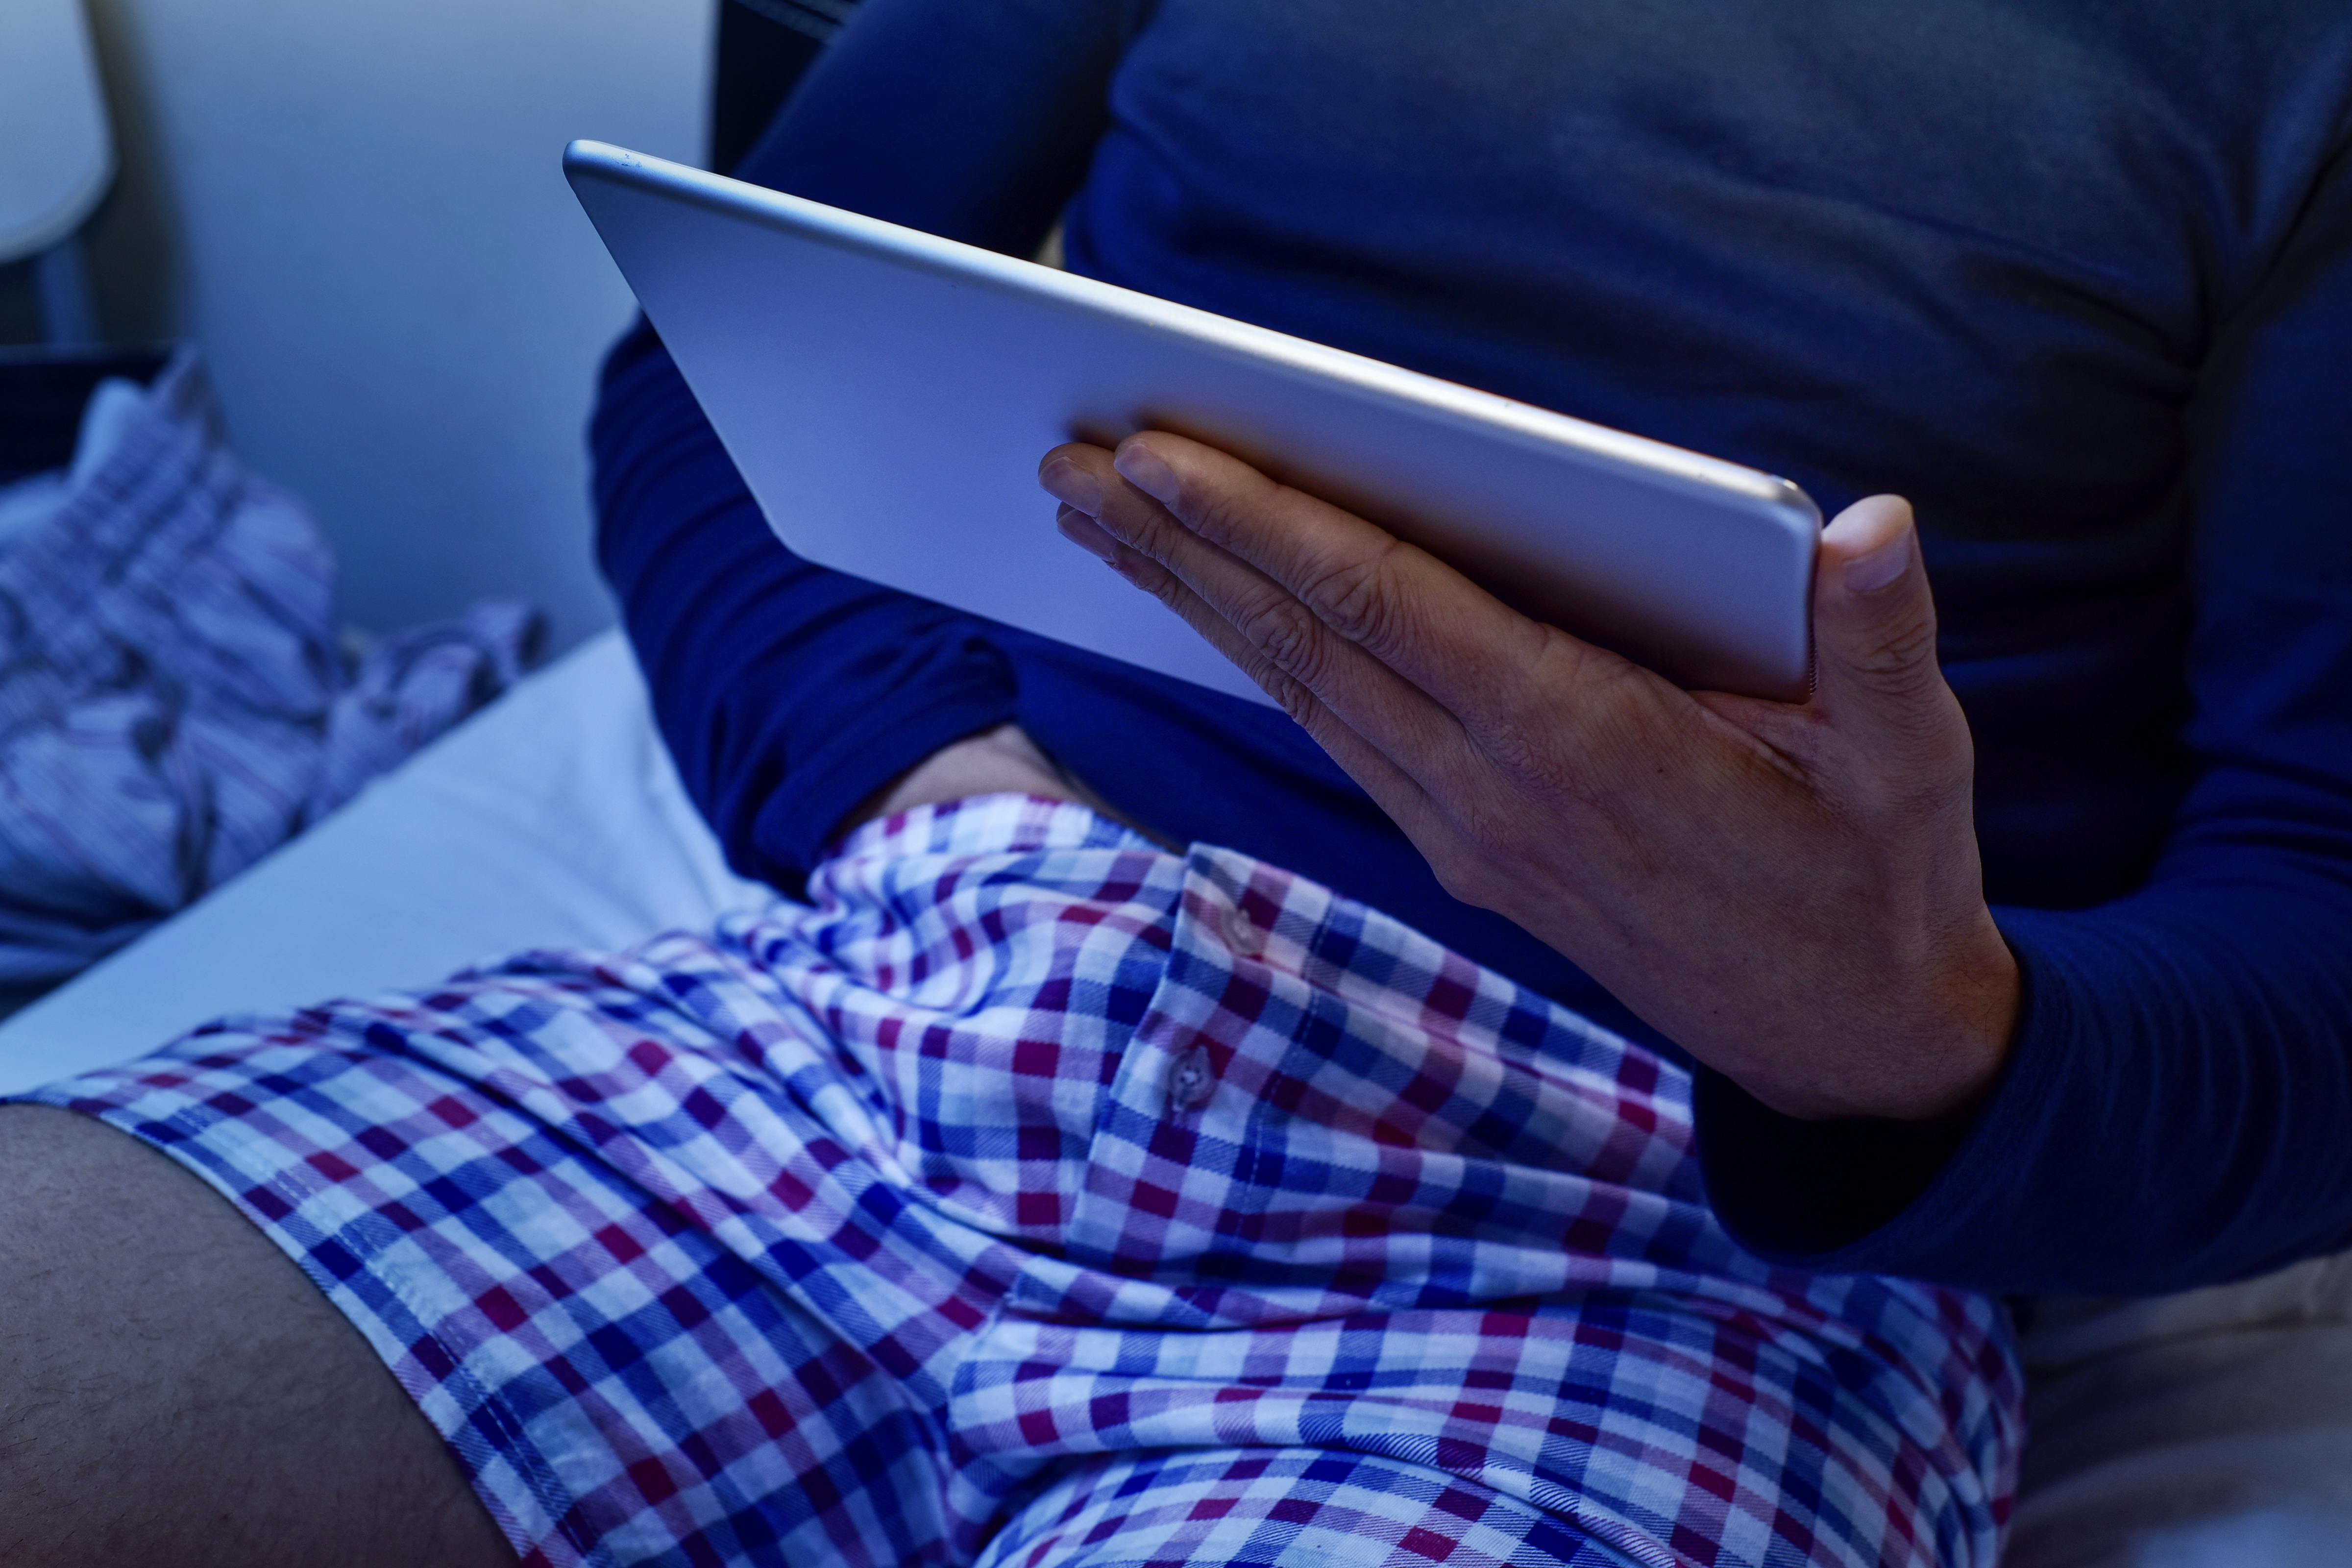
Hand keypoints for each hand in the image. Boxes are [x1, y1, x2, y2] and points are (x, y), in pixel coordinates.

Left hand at [1038, 433, 2018, 1121]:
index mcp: (1584, 741)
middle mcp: (1494, 790)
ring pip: (1302, 693)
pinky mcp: (1470, 856)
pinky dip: (1264, 662)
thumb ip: (1883, 637)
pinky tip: (1218, 613)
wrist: (1844, 1046)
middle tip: (1065, 466)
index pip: (1390, 607)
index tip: (1159, 458)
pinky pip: (1340, 736)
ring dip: (1198, 604)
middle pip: (1305, 645)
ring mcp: (1468, 833)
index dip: (1268, 526)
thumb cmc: (1876, 882)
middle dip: (1180, 549)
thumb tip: (1872, 525)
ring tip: (1103, 525)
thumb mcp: (1911, 759)